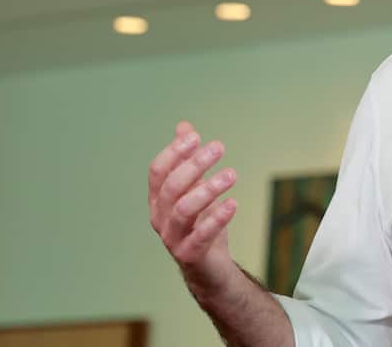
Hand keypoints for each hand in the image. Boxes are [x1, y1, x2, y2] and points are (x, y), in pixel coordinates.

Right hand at [148, 121, 239, 294]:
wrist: (209, 265)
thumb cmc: (200, 222)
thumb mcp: (195, 187)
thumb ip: (188, 159)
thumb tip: (184, 127)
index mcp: (158, 199)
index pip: (158, 172)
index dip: (174, 152)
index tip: (196, 136)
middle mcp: (160, 217)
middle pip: (171, 187)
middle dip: (194, 165)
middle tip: (219, 147)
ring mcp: (172, 237)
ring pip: (183, 210)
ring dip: (208, 189)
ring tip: (232, 174)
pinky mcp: (189, 254)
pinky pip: (201, 235)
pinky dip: (217, 218)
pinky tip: (233, 203)